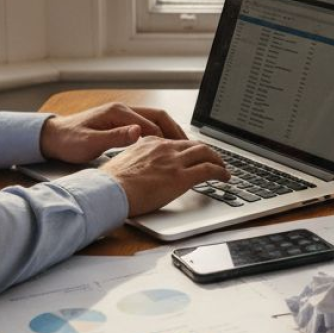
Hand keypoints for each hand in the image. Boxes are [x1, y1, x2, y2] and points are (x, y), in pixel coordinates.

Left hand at [38, 103, 187, 163]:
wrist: (52, 137)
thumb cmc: (68, 140)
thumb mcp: (90, 143)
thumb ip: (115, 137)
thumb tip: (138, 132)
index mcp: (117, 113)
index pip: (152, 123)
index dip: (168, 138)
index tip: (180, 150)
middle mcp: (122, 110)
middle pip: (159, 116)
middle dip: (175, 130)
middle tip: (189, 146)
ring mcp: (122, 115)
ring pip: (155, 119)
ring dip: (169, 131)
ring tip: (182, 146)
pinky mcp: (120, 122)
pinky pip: (147, 124)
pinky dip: (159, 133)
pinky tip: (164, 146)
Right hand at [100, 138, 228, 216]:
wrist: (109, 191)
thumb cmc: (109, 184)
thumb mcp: (122, 163)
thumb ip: (135, 162)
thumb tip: (136, 171)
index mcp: (149, 143)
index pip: (175, 142)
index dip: (187, 149)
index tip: (191, 155)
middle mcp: (164, 148)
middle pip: (193, 144)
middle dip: (206, 152)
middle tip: (213, 159)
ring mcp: (174, 161)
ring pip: (205, 153)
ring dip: (217, 160)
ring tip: (223, 168)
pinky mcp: (181, 177)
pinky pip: (208, 170)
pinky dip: (220, 172)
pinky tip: (224, 177)